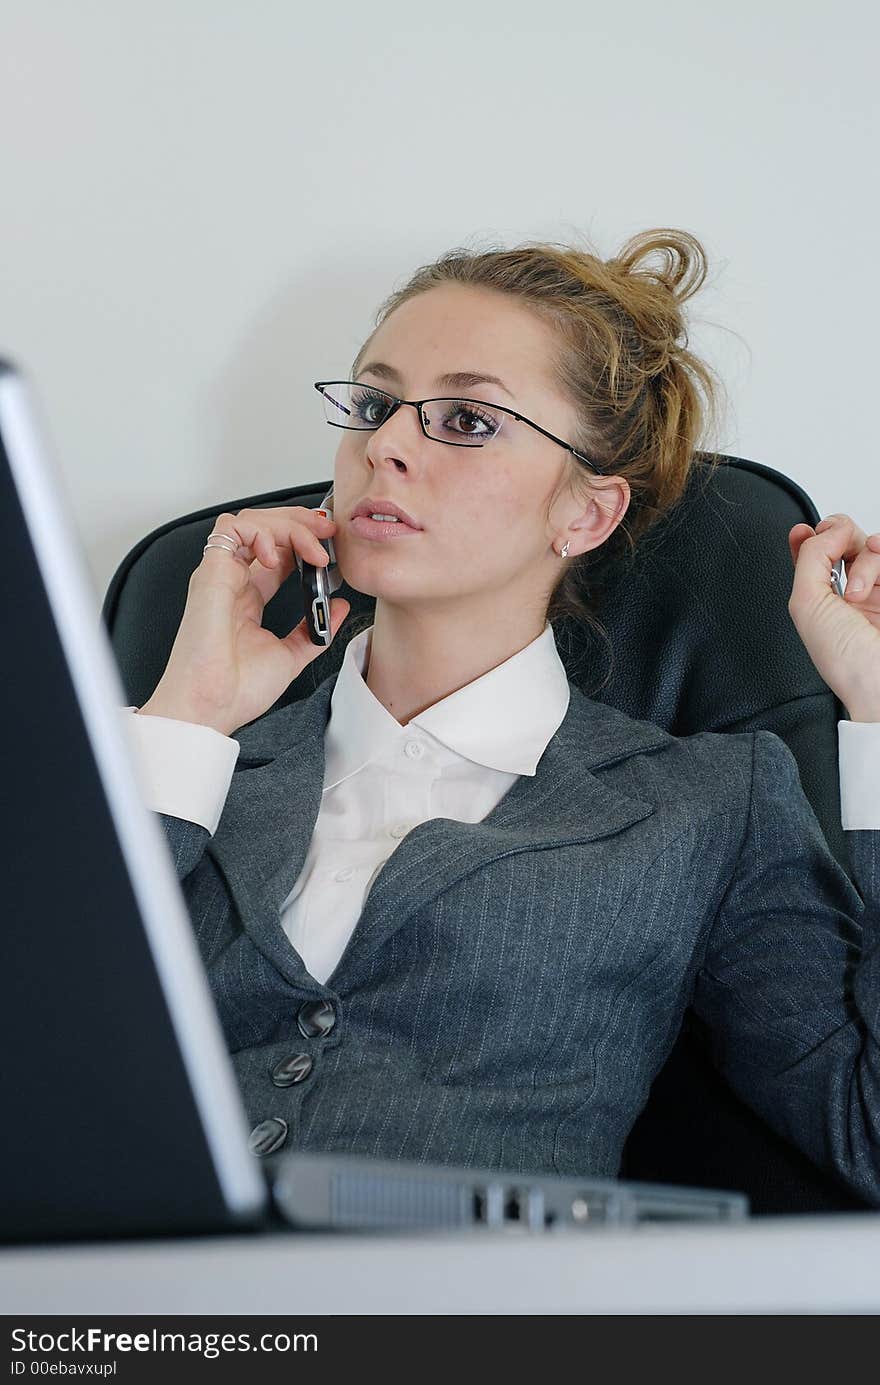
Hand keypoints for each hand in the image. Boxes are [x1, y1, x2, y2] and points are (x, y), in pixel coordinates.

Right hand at [141, 506, 350, 735]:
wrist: (213, 706)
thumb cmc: (237, 690)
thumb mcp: (292, 656)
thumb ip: (315, 630)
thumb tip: (338, 607)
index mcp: (248, 600)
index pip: (277, 553)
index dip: (303, 541)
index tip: (331, 547)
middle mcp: (233, 583)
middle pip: (265, 530)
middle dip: (301, 522)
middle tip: (329, 531)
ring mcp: (221, 575)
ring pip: (250, 522)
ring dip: (288, 525)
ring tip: (314, 545)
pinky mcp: (212, 572)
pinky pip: (233, 529)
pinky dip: (262, 532)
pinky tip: (280, 556)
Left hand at [788, 515, 879, 720]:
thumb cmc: (846, 660)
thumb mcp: (806, 604)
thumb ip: (810, 559)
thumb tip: (827, 530)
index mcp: (823, 601)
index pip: (815, 557)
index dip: (810, 537)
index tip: (803, 531)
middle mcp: (852, 594)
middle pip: (847, 541)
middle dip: (838, 536)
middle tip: (837, 545)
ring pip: (873, 547)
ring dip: (863, 559)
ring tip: (857, 591)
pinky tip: (877, 560)